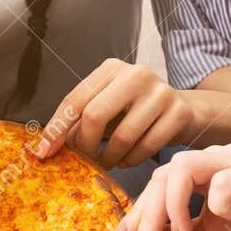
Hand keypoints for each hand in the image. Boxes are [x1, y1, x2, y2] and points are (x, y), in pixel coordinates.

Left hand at [35, 59, 198, 167]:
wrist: (185, 111)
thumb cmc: (135, 112)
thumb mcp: (106, 108)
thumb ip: (80, 121)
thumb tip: (46, 146)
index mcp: (111, 68)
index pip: (75, 99)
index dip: (57, 128)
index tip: (45, 152)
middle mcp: (136, 74)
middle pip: (96, 115)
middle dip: (86, 144)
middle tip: (87, 158)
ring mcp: (160, 92)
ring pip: (123, 136)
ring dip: (110, 157)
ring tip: (107, 161)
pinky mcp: (178, 112)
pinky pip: (146, 147)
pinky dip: (131, 160)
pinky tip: (127, 160)